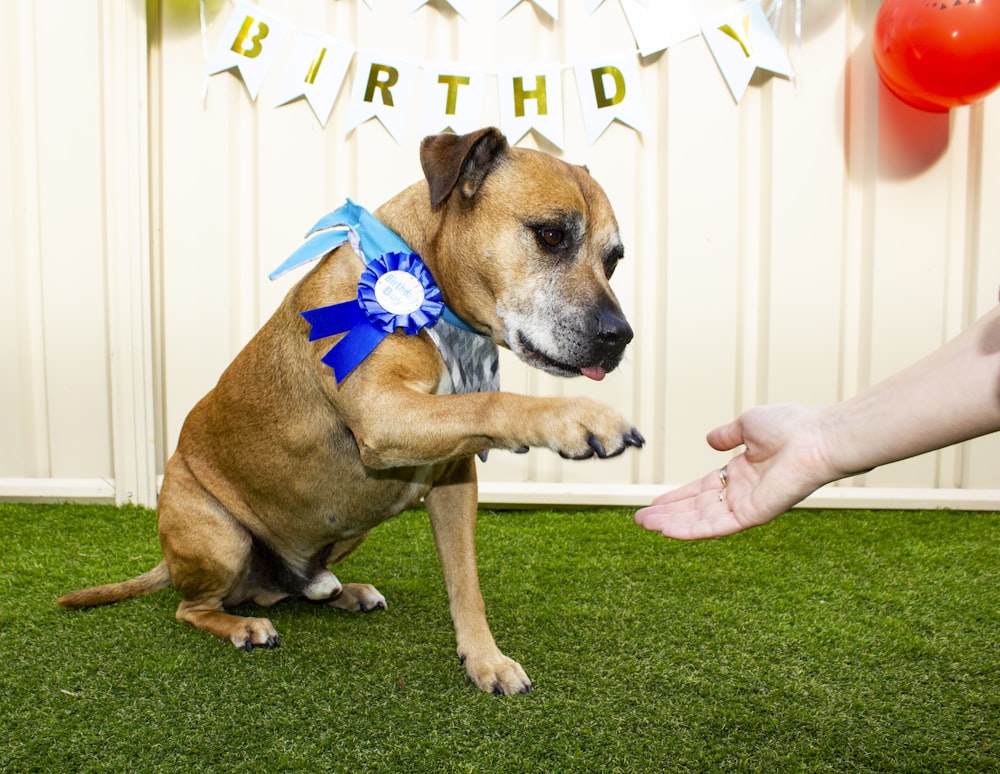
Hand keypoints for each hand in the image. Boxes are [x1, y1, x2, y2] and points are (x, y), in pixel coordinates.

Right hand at [634, 404, 837, 539]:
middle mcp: (742, 492)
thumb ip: (728, 435)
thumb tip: (710, 439)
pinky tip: (669, 532)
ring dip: (673, 523)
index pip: (701, 489)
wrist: (818, 438)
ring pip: (701, 519)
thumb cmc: (793, 426)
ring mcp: (747, 505)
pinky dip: (692, 530)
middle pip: (696, 507)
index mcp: (742, 472)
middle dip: (668, 514)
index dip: (677, 496)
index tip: (655, 503)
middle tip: (641, 520)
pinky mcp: (753, 515)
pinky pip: (717, 526)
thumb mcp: (749, 424)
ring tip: (646, 526)